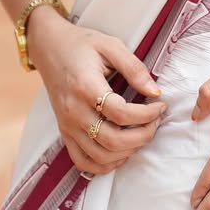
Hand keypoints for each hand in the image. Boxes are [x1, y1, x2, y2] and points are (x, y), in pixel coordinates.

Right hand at [27, 6, 166, 175]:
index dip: (146, 114)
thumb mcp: (111, 45)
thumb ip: (134, 68)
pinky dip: (104, 164)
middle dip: (142, 136)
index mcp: (86, 86)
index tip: (160, 105)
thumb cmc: (82, 44)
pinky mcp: (64, 133)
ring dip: (127, 151)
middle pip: (111, 140)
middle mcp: (74, 111)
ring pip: (100, 156)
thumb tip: (155, 91)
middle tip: (156, 121)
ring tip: (142, 133)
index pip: (120, 113)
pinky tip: (121, 152)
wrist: (49, 48)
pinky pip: (82, 162)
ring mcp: (67, 126)